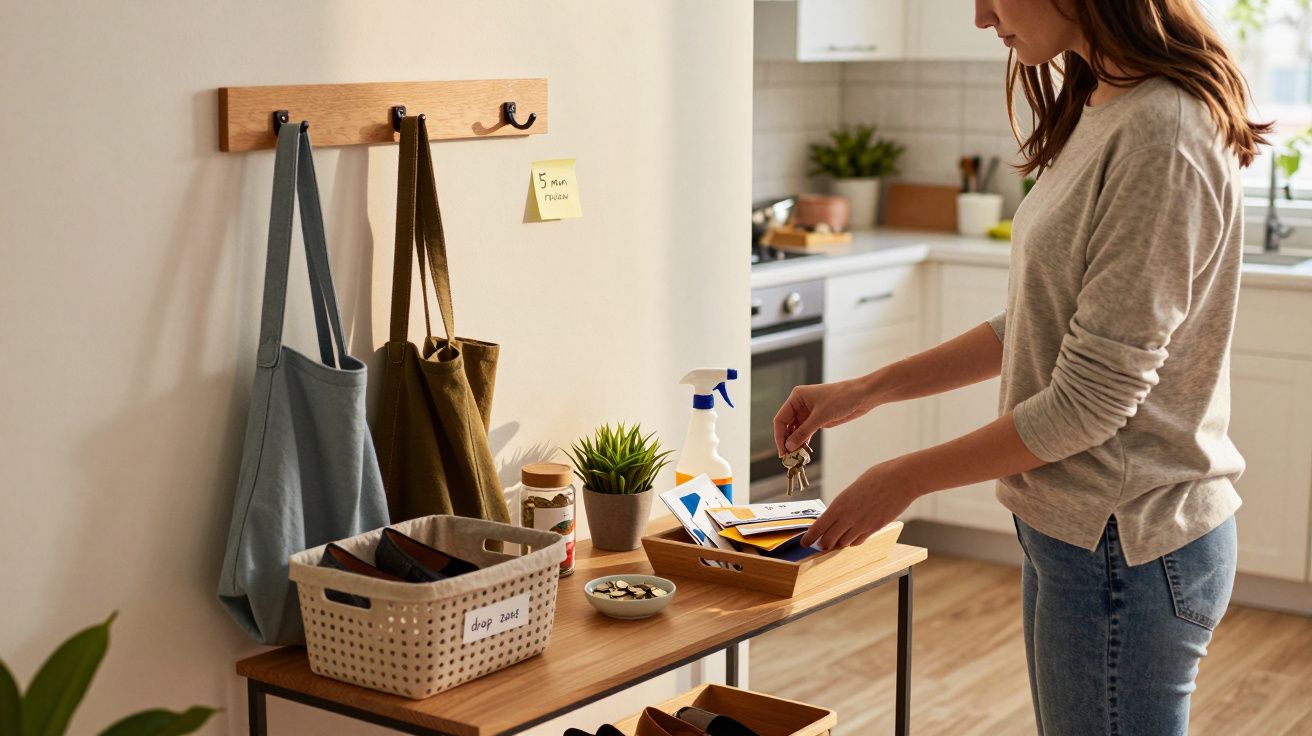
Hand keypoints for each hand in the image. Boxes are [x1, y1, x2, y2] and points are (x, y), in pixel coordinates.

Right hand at [773, 377, 878, 454]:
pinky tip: (804, 452)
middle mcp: (800, 404)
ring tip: (796, 457)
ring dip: (796, 443)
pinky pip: (806, 432)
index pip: (781, 419)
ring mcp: (809, 412)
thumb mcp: (820, 417)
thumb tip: (789, 446)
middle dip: (787, 441)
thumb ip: (803, 432)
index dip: (779, 436)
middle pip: (787, 426)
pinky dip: (804, 442)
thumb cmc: (841, 398)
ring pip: (796, 430)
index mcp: (797, 397)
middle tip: (788, 458)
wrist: (862, 396)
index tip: (782, 451)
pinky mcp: (818, 419)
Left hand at [800, 464, 915, 549]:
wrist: (901, 479)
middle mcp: (848, 518)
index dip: (809, 538)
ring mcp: (862, 525)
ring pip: (843, 544)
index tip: (804, 543)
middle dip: (822, 544)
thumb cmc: (878, 476)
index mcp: (839, 504)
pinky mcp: (875, 529)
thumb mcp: (854, 488)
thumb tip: (839, 511)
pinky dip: (853, 542)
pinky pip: (858, 542)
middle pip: (828, 541)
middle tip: (820, 544)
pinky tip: (853, 536)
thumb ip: (845, 502)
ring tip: (836, 540)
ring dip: (838, 543)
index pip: (818, 528)